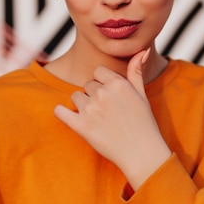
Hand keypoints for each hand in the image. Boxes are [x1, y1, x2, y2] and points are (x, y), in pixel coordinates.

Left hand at [54, 49, 171, 189]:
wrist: (141, 153)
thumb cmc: (143, 123)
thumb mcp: (142, 94)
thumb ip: (136, 70)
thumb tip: (141, 50)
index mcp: (117, 83)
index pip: (98, 72)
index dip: (103, 82)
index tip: (110, 95)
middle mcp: (103, 93)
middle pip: (87, 85)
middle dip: (94, 95)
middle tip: (107, 111)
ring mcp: (91, 110)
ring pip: (75, 97)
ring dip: (82, 105)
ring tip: (97, 118)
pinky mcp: (81, 126)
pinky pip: (60, 112)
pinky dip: (62, 113)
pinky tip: (69, 116)